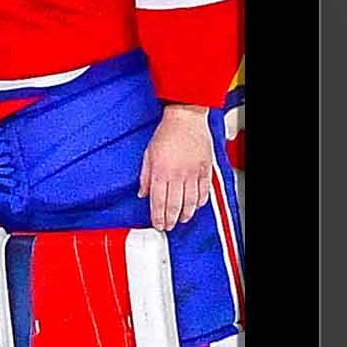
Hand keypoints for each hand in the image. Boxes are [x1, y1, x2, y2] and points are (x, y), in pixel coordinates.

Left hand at [141, 104, 220, 233]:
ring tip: (182, 220)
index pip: (158, 202)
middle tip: (168, 227)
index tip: (157, 224)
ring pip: (191, 201)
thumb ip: (144, 176)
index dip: (157, 216)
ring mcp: (193, 173)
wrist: (185, 119)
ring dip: (186, 214)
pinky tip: (196, 207)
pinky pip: (204, 191)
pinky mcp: (205, 170)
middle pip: (174, 205)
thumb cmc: (165, 133)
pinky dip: (200, 202)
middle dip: (170, 219)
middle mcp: (177, 175)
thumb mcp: (147, 154)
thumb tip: (142, 193)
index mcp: (160, 172)